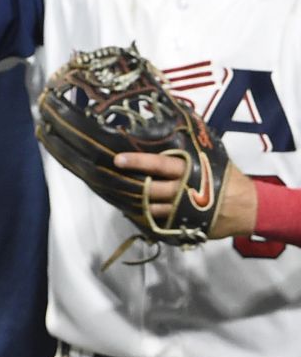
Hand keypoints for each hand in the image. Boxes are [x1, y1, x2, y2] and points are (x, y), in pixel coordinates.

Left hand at [113, 152, 258, 238]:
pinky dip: (143, 217)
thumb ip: (192, 152)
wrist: (248, 208)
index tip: (118, 159)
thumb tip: (173, 131)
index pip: (160, 164)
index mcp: (190, 171)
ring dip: (133, 202)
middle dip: (129, 184)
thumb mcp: (212, 161)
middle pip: (151, 188)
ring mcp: (182, 210)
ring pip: (151, 208)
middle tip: (109, 178)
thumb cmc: (228, 180)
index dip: (139, 161)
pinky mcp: (183, 224)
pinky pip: (158, 222)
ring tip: (116, 194)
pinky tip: (131, 211)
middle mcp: (183, 190)